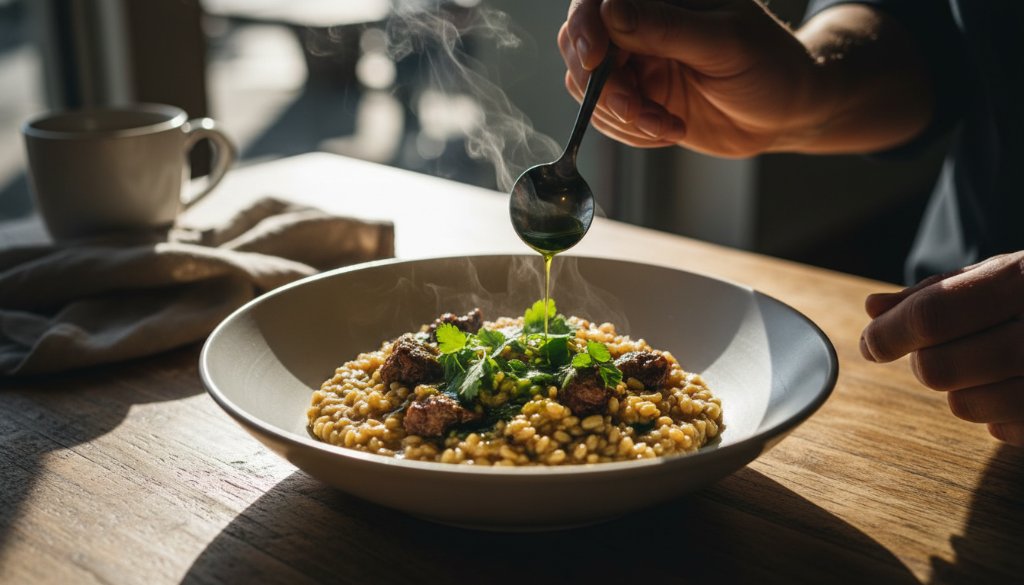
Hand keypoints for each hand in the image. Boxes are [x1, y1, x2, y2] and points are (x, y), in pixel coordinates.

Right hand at [559, 0, 821, 156]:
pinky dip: (632, 132)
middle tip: (636, 110)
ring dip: (621, 117)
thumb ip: (665, 28)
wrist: (786, 113)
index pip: (595, 2)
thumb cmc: (770, 66)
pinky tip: (669, 130)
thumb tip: (609, 10)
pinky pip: (607, 118)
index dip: (584, 28)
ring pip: (589, 89)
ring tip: (666, 125)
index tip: (595, 60)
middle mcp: (640, 25)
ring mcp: (636, 63)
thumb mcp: (724, 43)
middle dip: (604, 87)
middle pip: (581, 48)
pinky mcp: (637, 99)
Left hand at [860, 252, 1023, 445]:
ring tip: (989, 366)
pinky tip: (1019, 386)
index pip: (933, 315)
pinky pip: (1006, 432)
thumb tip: (872, 308)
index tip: (873, 344)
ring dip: (961, 391)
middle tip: (941, 351)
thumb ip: (938, 292)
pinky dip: (999, 415)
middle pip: (939, 369)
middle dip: (926, 363)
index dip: (889, 333)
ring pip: (965, 407)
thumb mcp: (1007, 272)